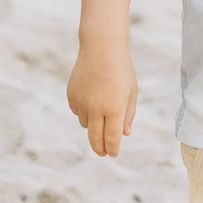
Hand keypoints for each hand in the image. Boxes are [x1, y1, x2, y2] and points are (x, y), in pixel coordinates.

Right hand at [65, 35, 137, 158]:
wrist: (101, 47)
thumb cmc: (121, 69)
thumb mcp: (131, 92)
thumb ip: (127, 115)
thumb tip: (124, 135)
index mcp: (114, 108)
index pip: (112, 138)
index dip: (113, 149)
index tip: (113, 154)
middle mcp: (96, 108)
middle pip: (95, 139)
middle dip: (100, 149)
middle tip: (103, 153)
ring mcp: (81, 102)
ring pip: (86, 124)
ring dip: (94, 125)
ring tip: (102, 109)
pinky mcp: (71, 96)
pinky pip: (78, 111)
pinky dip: (84, 111)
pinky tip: (91, 97)